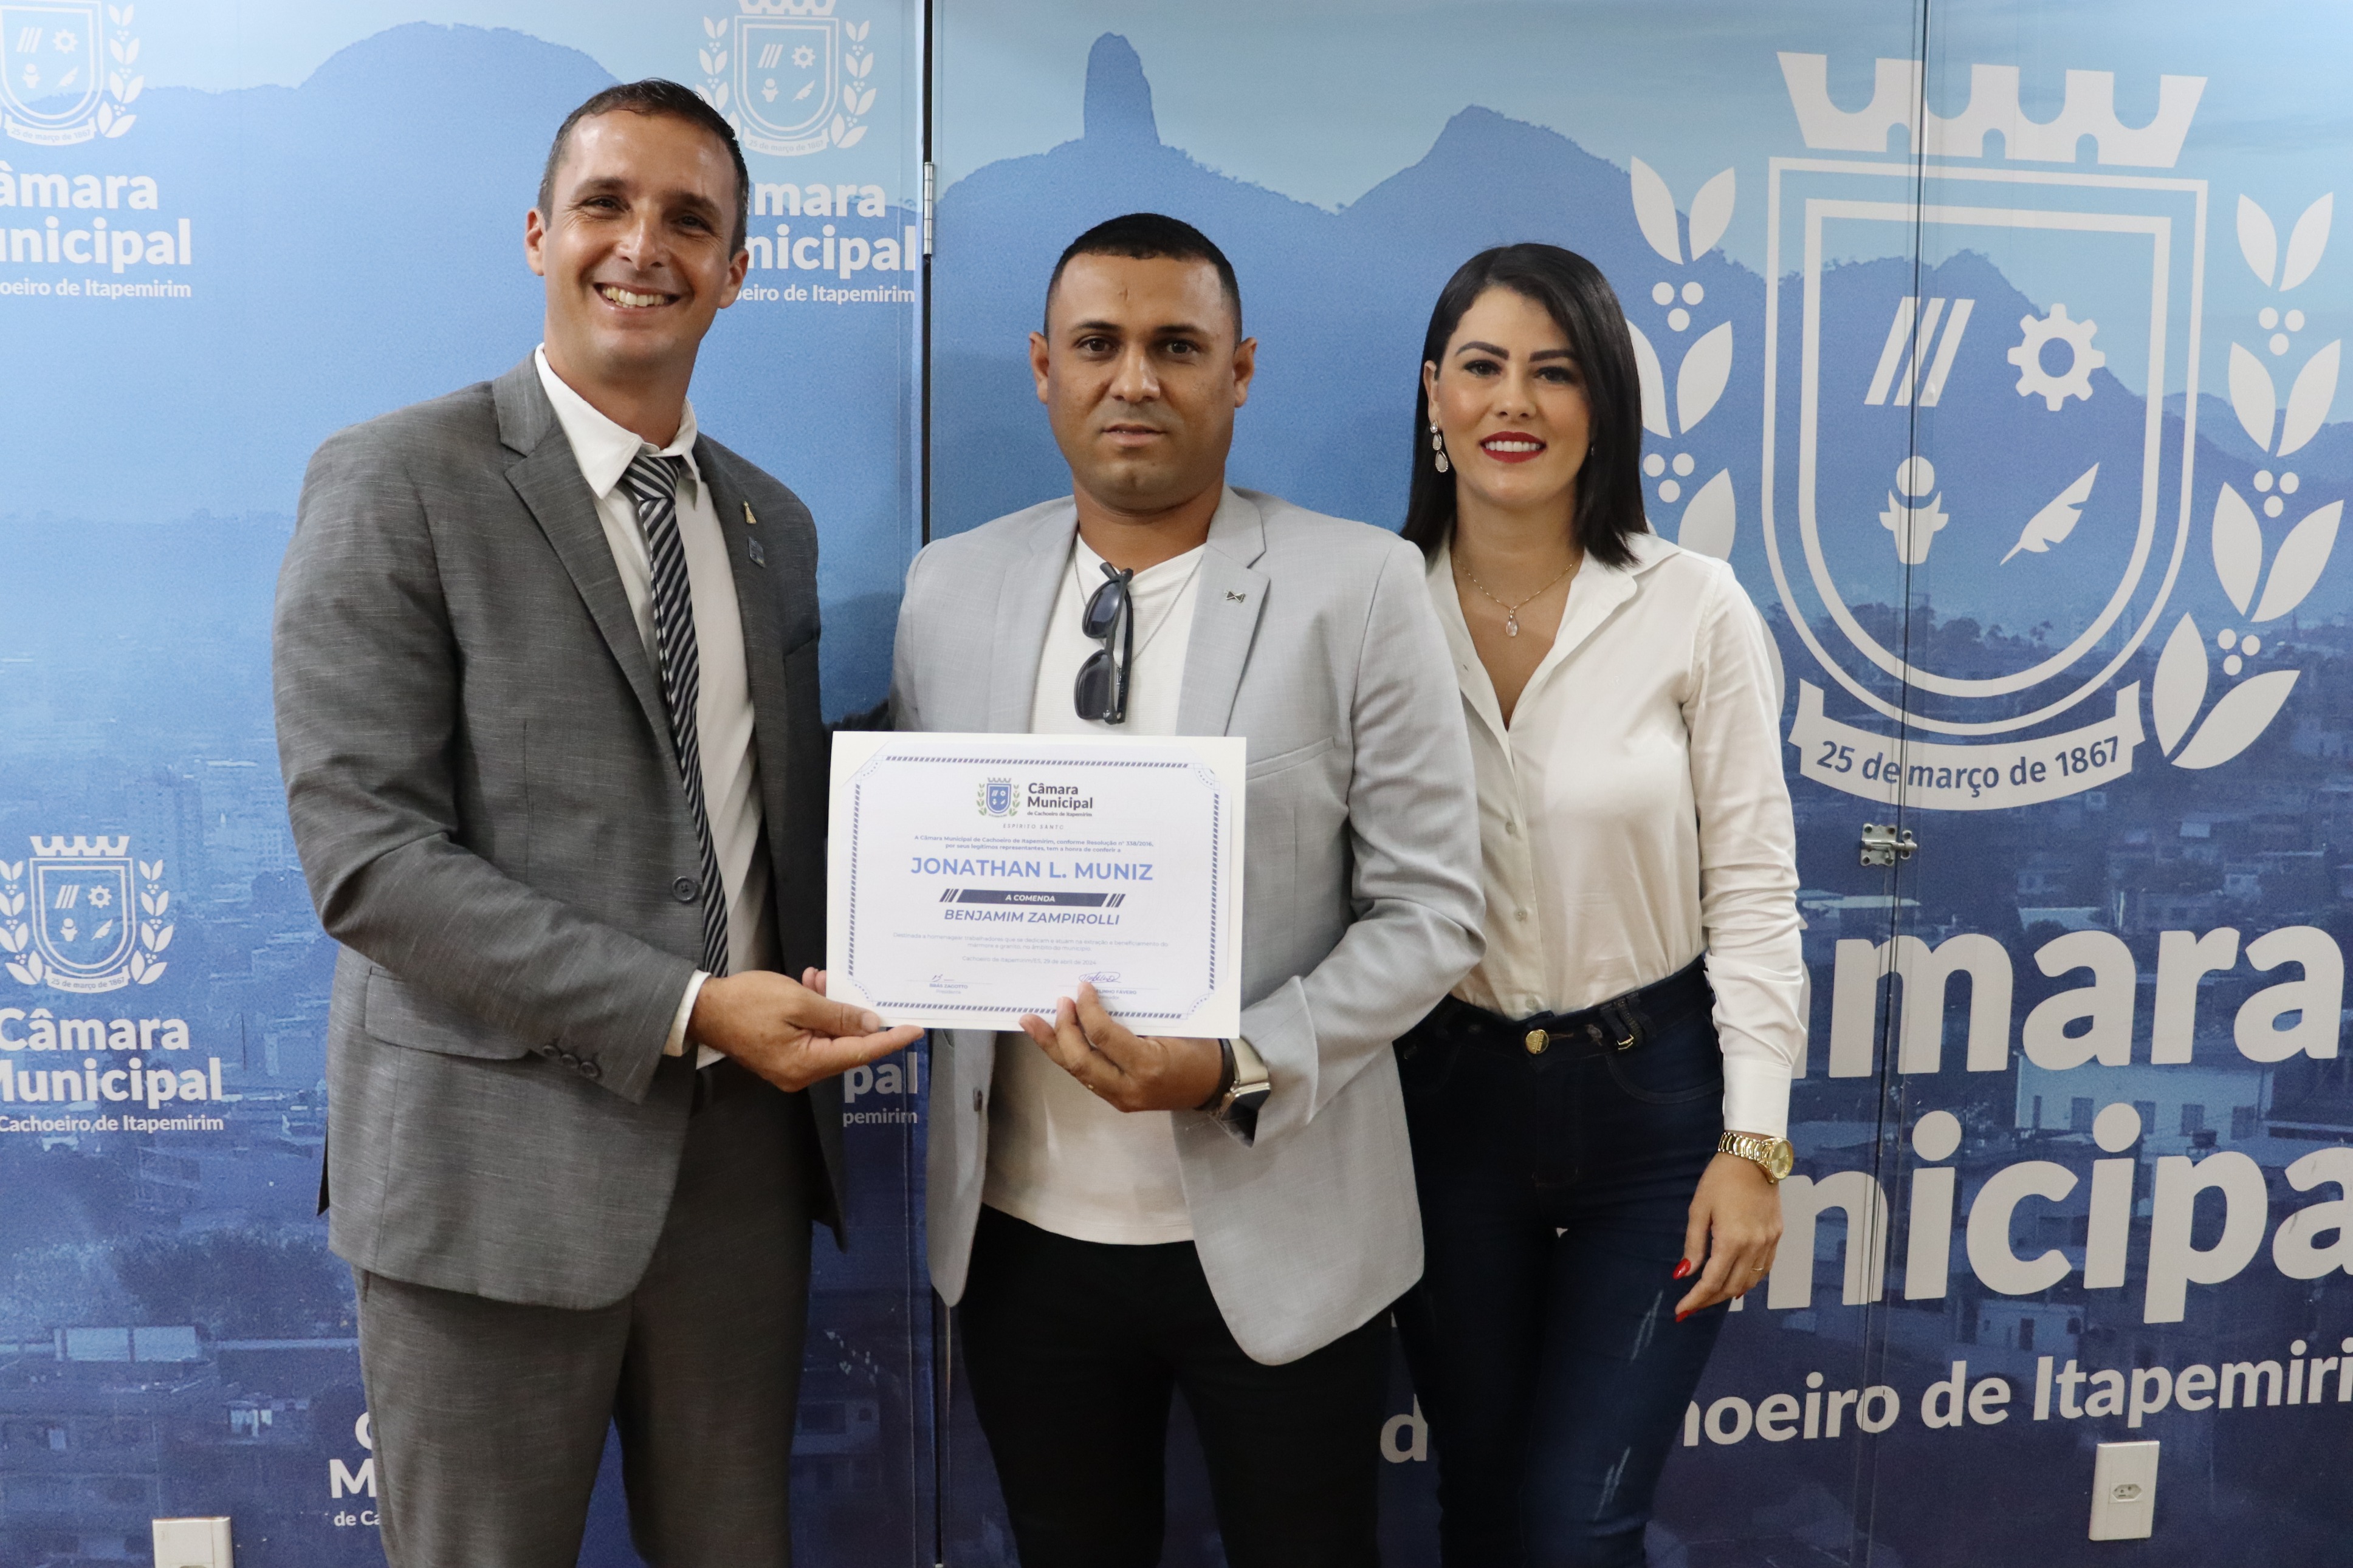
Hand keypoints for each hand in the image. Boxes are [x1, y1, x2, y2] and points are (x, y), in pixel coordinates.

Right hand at [689, 967, 920, 1092]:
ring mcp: (791, 1068)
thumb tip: (869, 1024)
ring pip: (829, 1038)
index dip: (890, 1040)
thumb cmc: (745, 1003)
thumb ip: (836, 1014)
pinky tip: (811, 988)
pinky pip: (812, 1036)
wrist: (702, 1009)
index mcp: (805, 1065)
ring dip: (831, 1008)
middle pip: (846, 1046)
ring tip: (820, 980)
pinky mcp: (783, 1057)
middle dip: (853, 1014)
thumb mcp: (796, 1001)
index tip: (915, 1030)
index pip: (860, 1053)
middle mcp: (801, 1074)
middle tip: (851, 986)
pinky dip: (816, 1014)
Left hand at [1018, 981, 1223, 1111]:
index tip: (1083, 987)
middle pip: (1080, 1060)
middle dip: (1062, 1030)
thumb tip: (1099, 996)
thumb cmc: (1200, 1050)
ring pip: (1076, 1072)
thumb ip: (1136, 1018)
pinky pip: (1086, 1077)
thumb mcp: (1174, 1027)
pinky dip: (1068, 1057)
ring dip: (1053, 1046)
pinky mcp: (1117, 1101)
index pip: (1103, 1036)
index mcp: (1147, 1065)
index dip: (1087, 1009)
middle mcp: (1129, 1087)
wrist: (1215, 1085)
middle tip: (1057, 1002)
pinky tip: (1055, 1041)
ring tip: (1031, 1023)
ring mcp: (1121, 1099)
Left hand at [1674, 1150, 1783, 1319]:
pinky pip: (1763, 1269)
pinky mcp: (1777, 1236)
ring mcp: (1769, 1242)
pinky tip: (1735, 1280)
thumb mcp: (1699, 1209)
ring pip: (1750, 1282)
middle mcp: (1754, 1246)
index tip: (1680, 1311)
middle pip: (1731, 1288)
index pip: (1711, 1282)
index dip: (1695, 1300)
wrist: (1754, 1156)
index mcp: (1731, 1240)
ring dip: (1729, 1293)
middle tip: (1692, 1304)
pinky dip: (1748, 1280)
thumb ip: (1693, 1245)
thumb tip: (1683, 1274)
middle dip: (1709, 1300)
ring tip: (1710, 1295)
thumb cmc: (1720, 1179)